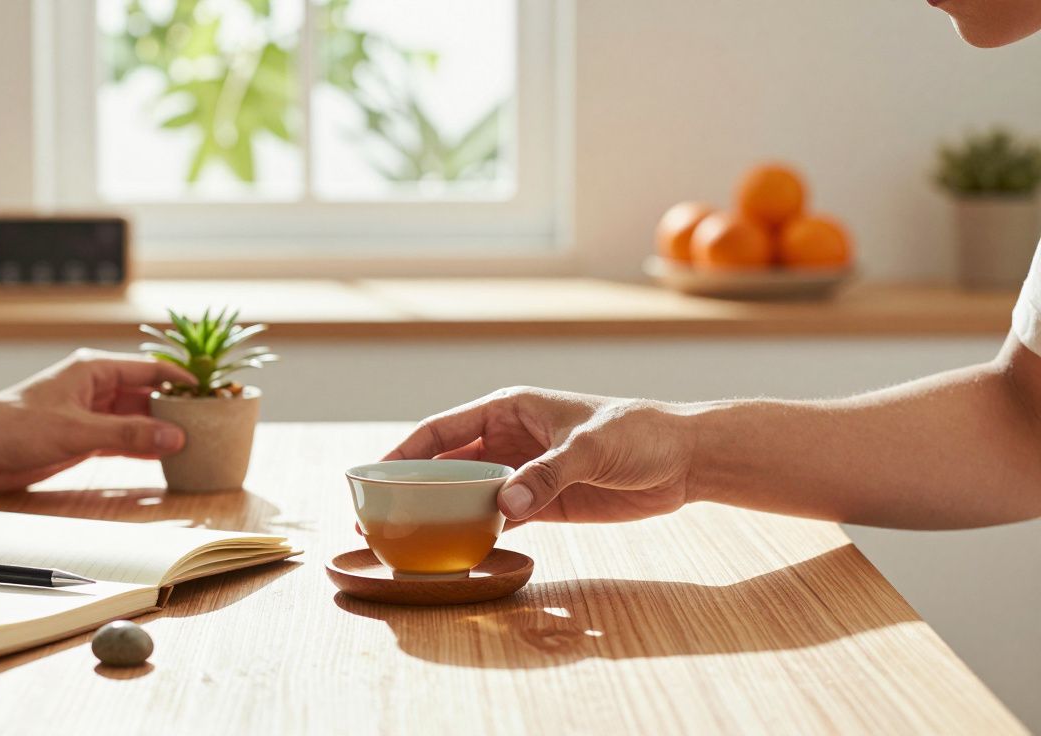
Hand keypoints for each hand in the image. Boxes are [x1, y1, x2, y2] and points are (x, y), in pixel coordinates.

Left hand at [0, 349, 193, 492]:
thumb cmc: (11, 427)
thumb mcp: (76, 431)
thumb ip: (128, 434)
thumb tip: (174, 436)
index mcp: (94, 370)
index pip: (152, 370)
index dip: (183, 382)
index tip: (212, 395)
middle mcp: (97, 388)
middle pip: (150, 394)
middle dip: (178, 408)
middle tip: (210, 423)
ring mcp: (92, 414)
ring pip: (140, 419)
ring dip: (163, 430)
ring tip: (197, 441)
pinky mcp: (84, 438)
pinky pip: (126, 440)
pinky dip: (146, 448)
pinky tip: (167, 457)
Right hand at [385, 387, 696, 523]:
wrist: (684, 460)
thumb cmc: (638, 433)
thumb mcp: (591, 447)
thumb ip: (548, 474)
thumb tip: (505, 506)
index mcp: (509, 409)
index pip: (442, 430)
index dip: (403, 452)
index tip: (372, 477)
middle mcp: (507, 440)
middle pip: (445, 465)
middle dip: (411, 490)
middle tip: (375, 519)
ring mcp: (522, 472)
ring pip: (467, 495)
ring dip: (439, 515)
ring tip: (403, 541)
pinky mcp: (542, 503)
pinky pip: (496, 518)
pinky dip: (475, 533)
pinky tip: (454, 552)